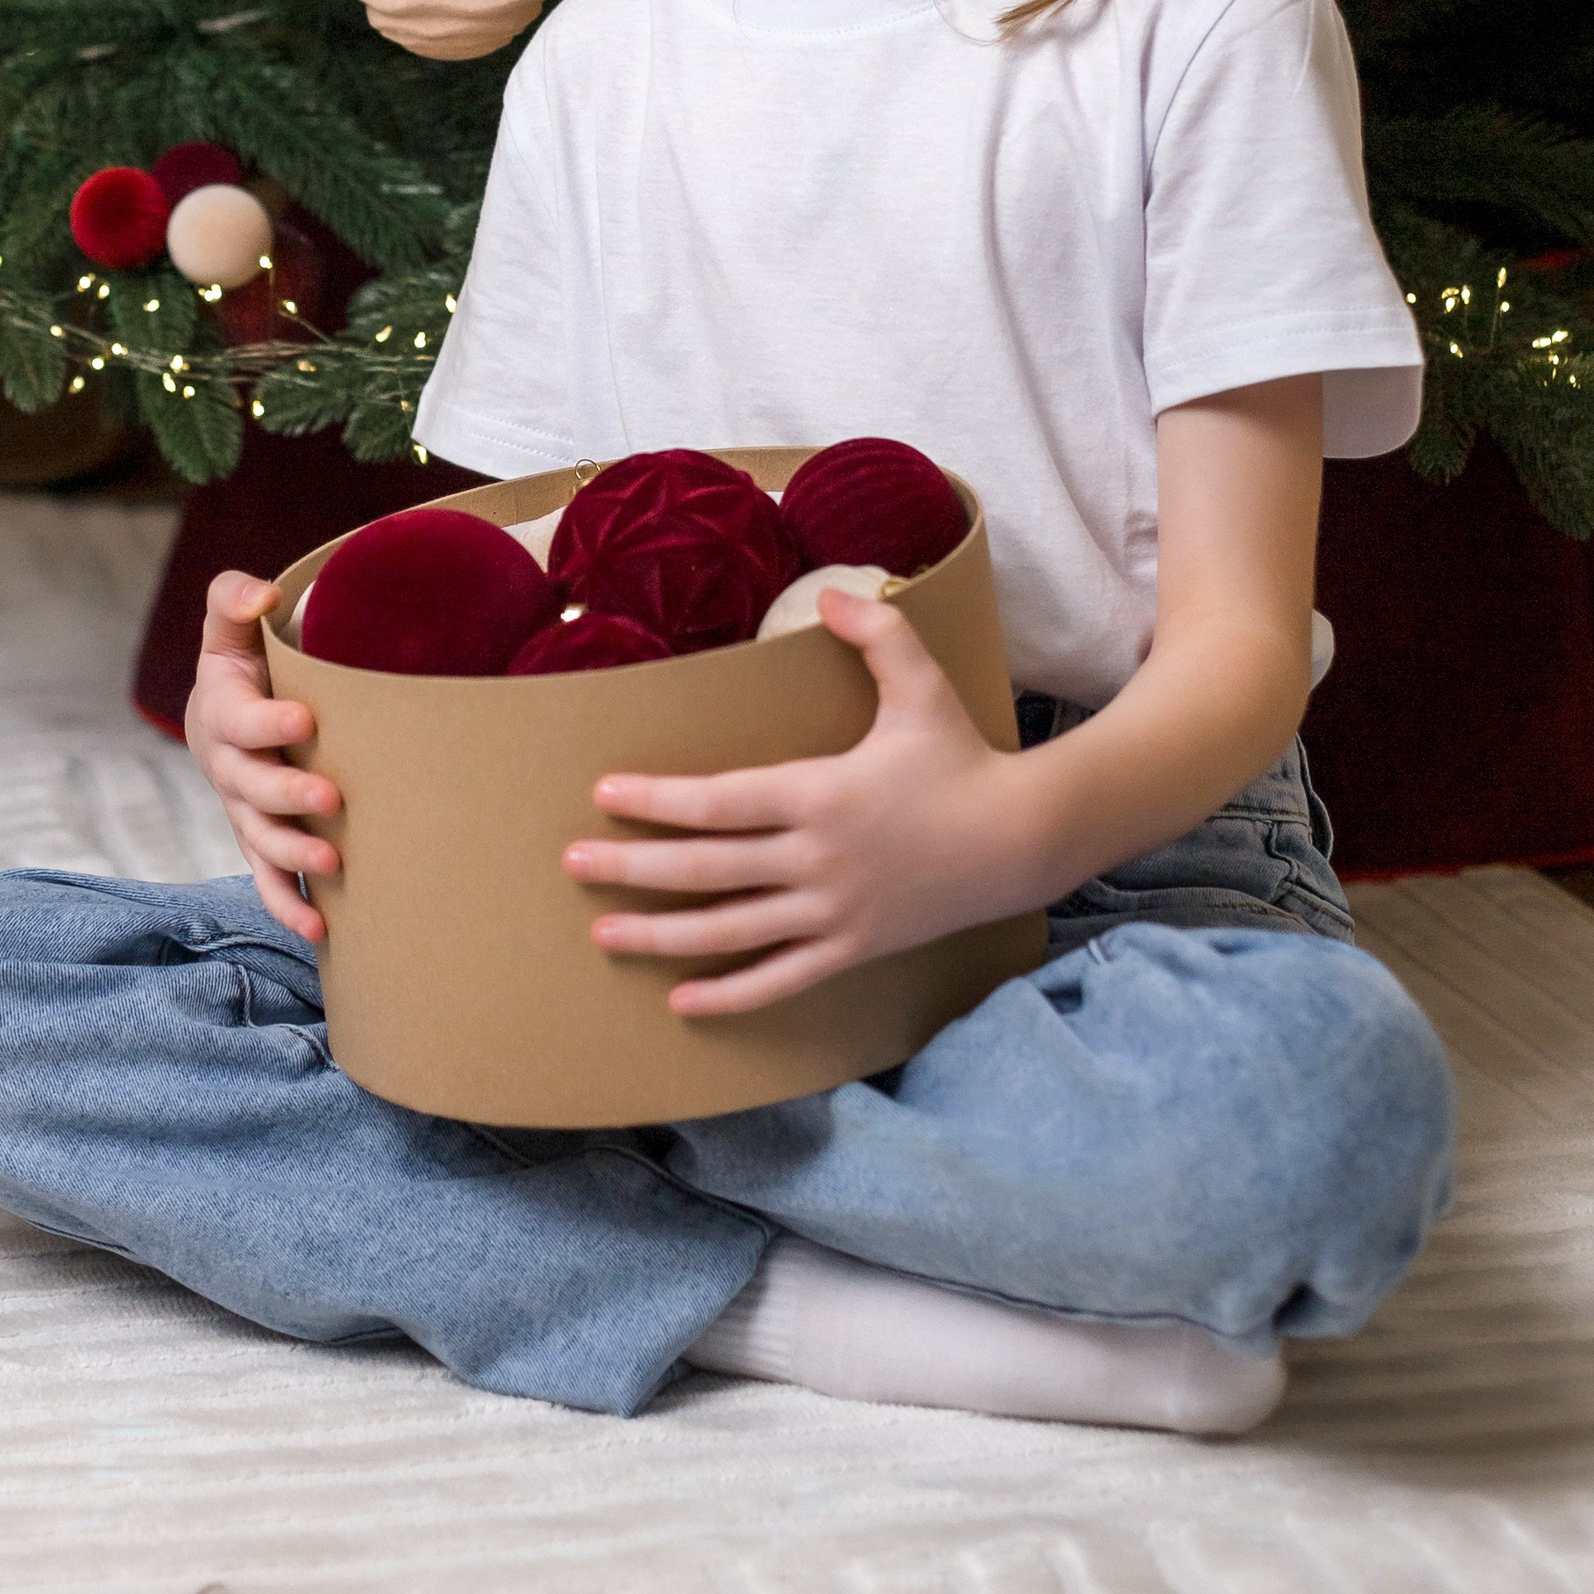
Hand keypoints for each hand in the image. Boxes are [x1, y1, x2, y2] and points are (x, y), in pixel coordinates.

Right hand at [183, 570, 337, 942]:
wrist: (226, 714)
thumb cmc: (242, 661)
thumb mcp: (230, 623)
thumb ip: (234, 597)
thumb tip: (263, 594)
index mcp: (221, 712)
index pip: (240, 721)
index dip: (268, 723)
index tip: (305, 719)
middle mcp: (228, 767)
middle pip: (251, 787)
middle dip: (288, 794)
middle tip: (331, 796)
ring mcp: (243, 810)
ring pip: (260, 840)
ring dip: (293, 855)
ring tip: (332, 862)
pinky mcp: (260, 841)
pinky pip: (268, 880)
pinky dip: (289, 905)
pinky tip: (320, 929)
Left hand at [563, 587, 1050, 1016]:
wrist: (1020, 839)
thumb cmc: (963, 756)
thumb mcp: (923, 685)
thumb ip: (877, 632)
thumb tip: (830, 592)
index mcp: (822, 793)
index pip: (721, 801)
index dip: (659, 800)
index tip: (605, 794)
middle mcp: (818, 859)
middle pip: (708, 869)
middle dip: (633, 868)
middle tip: (573, 863)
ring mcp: (833, 912)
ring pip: (731, 931)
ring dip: (661, 936)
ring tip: (603, 935)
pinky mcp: (852, 948)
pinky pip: (780, 978)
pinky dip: (730, 994)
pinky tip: (682, 1000)